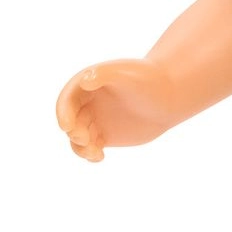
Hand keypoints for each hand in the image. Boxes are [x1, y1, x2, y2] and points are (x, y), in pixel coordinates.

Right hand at [55, 59, 173, 161]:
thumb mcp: (126, 74)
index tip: (67, 127)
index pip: (67, 100)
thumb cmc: (148, 80)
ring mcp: (95, 120)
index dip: (63, 113)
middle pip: (71, 121)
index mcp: (86, 85)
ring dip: (80, 148)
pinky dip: (90, 154)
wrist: (168, 96)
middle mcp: (87, 103)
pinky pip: (91, 148)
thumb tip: (85, 80)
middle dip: (74, 132)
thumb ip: (104, 74)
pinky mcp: (104, 135)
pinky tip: (99, 157)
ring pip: (78, 138)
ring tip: (94, 152)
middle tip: (86, 139)